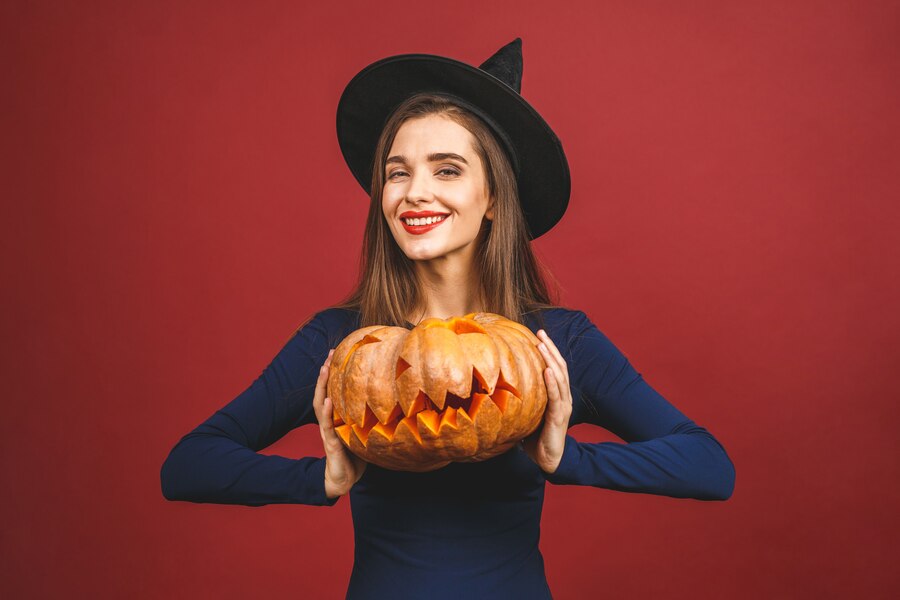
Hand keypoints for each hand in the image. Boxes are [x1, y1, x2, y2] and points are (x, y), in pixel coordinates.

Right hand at [313, 349, 366, 498]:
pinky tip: (327, 400)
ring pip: (321, 403)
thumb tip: (397, 401)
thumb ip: (372, 417)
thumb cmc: (355, 455)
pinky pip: (327, 424)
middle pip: (324, 390)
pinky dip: (326, 411)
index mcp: (337, 416)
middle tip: (330, 353)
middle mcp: (330, 419)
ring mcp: (328, 430)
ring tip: (325, 368)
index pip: (333, 389)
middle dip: (326, 371)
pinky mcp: (330, 442)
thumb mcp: (364, 431)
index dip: (335, 372)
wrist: (344, 479)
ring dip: (322, 385)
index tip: (339, 352)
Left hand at [522, 330, 572, 473]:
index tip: (538, 335)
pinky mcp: (559, 417)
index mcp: (557, 395)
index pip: (554, 368)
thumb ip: (520, 400)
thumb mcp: (527, 414)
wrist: (548, 460)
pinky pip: (556, 396)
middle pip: (559, 367)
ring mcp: (563, 406)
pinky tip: (547, 370)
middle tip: (541, 332)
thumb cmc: (535, 437)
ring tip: (543, 344)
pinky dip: (552, 382)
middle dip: (551, 348)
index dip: (549, 351)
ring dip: (551, 359)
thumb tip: (496, 387)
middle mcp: (563, 397)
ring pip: (559, 377)